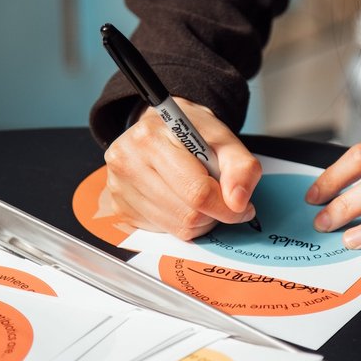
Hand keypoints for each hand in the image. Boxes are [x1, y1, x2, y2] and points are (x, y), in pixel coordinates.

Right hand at [104, 98, 261, 238]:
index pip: (197, 191)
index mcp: (151, 138)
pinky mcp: (119, 207)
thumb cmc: (189, 131)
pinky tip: (180, 202)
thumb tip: (239, 203)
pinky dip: (180, 224)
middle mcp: (126, 162)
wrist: (160, 127)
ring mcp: (118, 187)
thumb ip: (241, 167)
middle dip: (213, 214)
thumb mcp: (222, 138)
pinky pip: (162, 232)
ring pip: (176, 227)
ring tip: (199, 197)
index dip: (227, 206)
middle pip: (187, 213)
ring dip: (199, 221)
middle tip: (219, 198)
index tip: (241, 207)